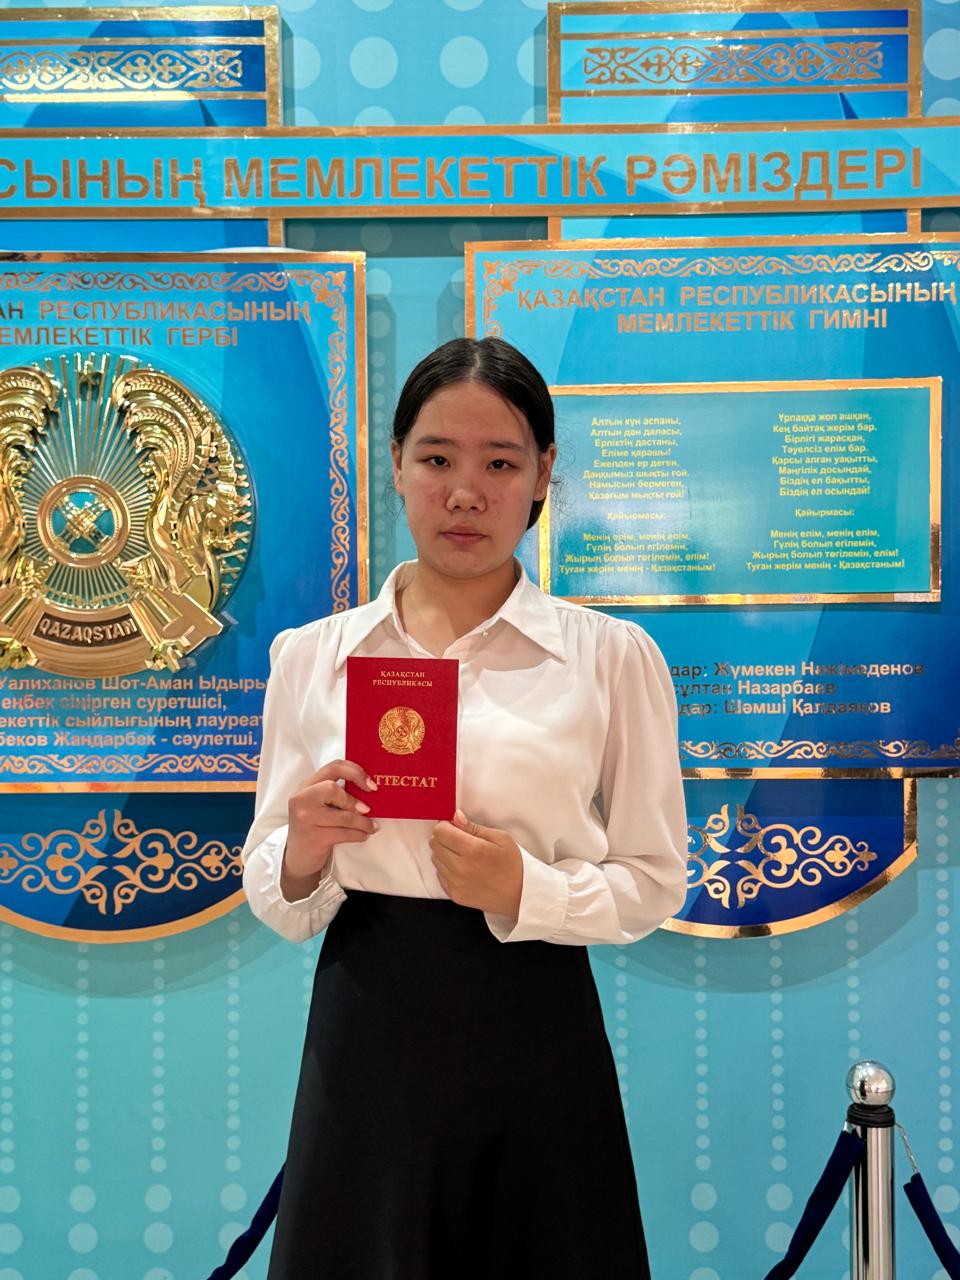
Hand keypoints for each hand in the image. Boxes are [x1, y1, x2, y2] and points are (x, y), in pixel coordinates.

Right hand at [282, 760, 377, 899]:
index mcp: (307, 785)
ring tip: (372, 827)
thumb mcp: (320, 804)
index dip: (356, 773)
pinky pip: (344, 833)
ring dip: (363, 822)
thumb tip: (370, 789)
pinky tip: (363, 835)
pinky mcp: (314, 837)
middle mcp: (302, 798)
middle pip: (333, 788)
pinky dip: (359, 835)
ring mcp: (305, 818)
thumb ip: (338, 793)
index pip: (334, 767)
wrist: (298, 856)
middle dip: (354, 801)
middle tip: (368, 810)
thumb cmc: (315, 826)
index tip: (372, 785)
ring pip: (343, 816)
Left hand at [429, 809, 522, 916]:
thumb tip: (456, 817)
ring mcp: (456, 883)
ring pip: (435, 859)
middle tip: (460, 839)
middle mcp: (460, 868)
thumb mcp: (501, 838)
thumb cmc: (513, 865)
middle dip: (444, 837)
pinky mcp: (455, 895)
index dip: (445, 825)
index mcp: (473, 850)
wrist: (520, 895)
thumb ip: (474, 827)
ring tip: (464, 855)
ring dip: (444, 853)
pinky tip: (463, 868)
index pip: (440, 831)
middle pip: (434, 844)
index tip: (454, 826)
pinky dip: (447, 869)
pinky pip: (440, 875)